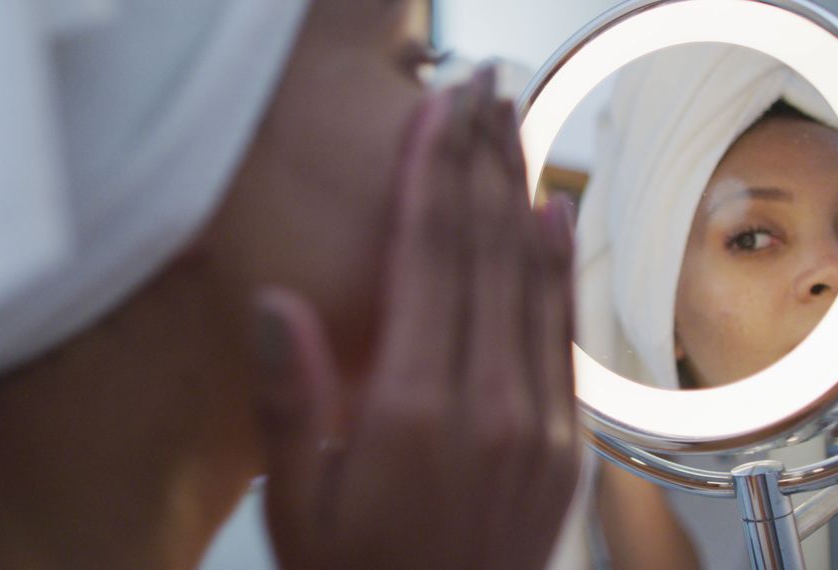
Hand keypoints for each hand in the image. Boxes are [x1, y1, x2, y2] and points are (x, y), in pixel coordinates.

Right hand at [255, 66, 578, 569]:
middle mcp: (487, 406)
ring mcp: (536, 422)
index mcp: (412, 413)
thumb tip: (275, 304)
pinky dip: (556, 264)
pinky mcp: (562, 441)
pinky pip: (562, 330)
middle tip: (477, 91)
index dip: (429, 178)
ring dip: (518, 192)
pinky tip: (550, 215)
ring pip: (530, 278)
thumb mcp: (296, 505)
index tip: (432, 115)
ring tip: (509, 125)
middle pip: (485, 251)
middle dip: (478, 160)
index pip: (426, 262)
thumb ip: (293, 401)